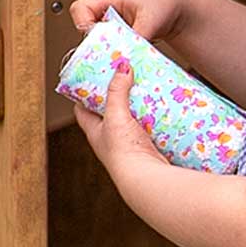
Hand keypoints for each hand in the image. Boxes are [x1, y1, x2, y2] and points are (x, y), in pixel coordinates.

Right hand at [68, 0, 195, 44]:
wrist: (180, 7)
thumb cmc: (165, 1)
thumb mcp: (150, 20)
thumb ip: (136, 37)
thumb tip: (125, 56)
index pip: (80, 8)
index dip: (82, 23)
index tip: (95, 38)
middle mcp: (107, 10)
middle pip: (86, 28)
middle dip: (96, 43)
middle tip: (111, 52)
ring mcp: (113, 23)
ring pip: (98, 40)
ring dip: (108, 50)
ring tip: (123, 54)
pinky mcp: (120, 36)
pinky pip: (111, 47)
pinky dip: (117, 54)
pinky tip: (128, 57)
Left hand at [72, 58, 168, 183]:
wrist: (146, 178)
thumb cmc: (123, 152)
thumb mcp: (116, 116)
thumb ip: (118, 91)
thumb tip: (122, 67)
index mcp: (95, 133)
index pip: (82, 111)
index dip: (83, 95)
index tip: (90, 80)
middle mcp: (109, 141)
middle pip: (109, 114)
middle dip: (116, 98)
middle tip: (125, 80)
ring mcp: (128, 146)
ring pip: (130, 122)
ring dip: (138, 109)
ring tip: (146, 91)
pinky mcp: (146, 150)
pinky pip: (149, 131)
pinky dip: (154, 121)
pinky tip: (163, 111)